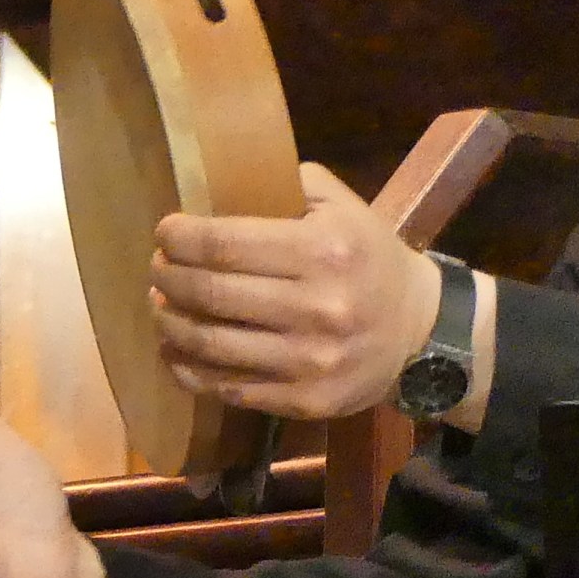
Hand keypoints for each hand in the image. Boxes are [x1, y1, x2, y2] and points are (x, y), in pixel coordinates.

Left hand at [150, 163, 441, 420]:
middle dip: (168, 278)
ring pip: (209, 344)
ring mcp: (308, 361)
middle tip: (157, 268)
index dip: (179, 238)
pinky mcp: (304, 401)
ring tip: (159, 306)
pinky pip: (227, 387)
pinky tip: (175, 351)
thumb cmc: (372, 261)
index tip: (164, 232)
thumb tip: (221, 176)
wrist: (422, 334)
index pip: (223, 243)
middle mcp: (316, 308)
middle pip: (208, 293)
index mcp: (322, 251)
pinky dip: (189, 369)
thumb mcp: (345, 208)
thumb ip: (290, 184)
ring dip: (169, 323)